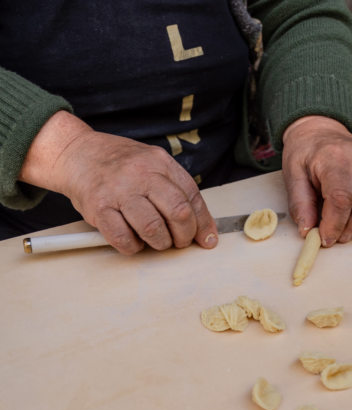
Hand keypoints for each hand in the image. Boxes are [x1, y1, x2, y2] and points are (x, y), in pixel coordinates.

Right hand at [19, 111, 217, 254]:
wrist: (77, 153)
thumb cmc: (118, 164)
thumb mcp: (151, 164)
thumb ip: (175, 189)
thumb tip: (201, 227)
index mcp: (159, 162)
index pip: (192, 196)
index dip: (203, 223)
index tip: (206, 239)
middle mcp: (141, 174)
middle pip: (178, 212)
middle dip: (184, 235)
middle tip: (178, 241)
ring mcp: (119, 191)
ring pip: (153, 228)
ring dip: (160, 243)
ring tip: (156, 241)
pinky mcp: (99, 208)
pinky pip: (123, 238)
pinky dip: (133, 247)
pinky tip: (133, 240)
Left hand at [282, 116, 351, 245]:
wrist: (320, 133)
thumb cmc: (306, 153)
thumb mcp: (292, 175)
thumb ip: (300, 204)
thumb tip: (307, 230)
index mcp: (334, 158)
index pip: (342, 197)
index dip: (335, 224)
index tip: (325, 239)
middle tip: (338, 237)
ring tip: (349, 229)